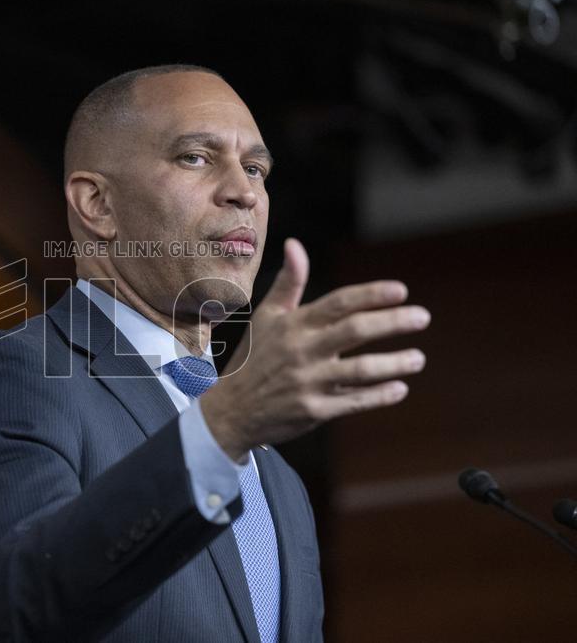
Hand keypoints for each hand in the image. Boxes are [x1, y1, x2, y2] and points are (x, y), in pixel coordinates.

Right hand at [200, 238, 429, 460]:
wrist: (233, 410)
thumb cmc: (255, 358)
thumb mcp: (266, 317)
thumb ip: (288, 283)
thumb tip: (294, 244)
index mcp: (293, 325)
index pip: (338, 303)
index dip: (371, 295)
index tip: (400, 290)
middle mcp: (302, 351)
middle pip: (355, 331)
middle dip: (392, 322)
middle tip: (422, 316)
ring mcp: (309, 382)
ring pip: (361, 370)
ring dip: (394, 363)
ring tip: (418, 358)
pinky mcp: (314, 411)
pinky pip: (355, 401)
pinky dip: (380, 395)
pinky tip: (400, 388)